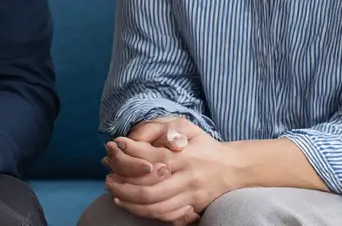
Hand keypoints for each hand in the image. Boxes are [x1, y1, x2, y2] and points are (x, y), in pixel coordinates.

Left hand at [105, 119, 242, 223]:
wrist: (233, 167)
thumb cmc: (204, 145)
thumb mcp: (186, 126)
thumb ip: (162, 128)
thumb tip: (136, 138)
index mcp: (184, 156)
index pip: (150, 157)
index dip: (127, 153)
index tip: (113, 146)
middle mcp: (186, 177)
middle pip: (149, 188)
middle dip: (123, 184)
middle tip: (108, 178)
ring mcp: (190, 195)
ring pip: (155, 205)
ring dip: (130, 201)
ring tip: (114, 191)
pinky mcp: (192, 207)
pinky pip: (166, 216)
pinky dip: (145, 213)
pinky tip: (131, 204)